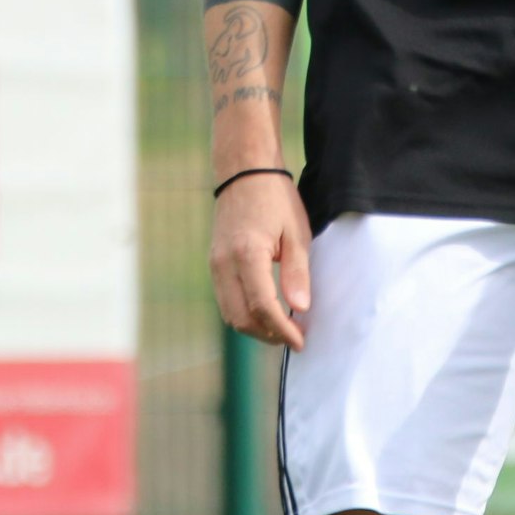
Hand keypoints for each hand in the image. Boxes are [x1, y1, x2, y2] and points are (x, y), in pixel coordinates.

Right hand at [209, 173, 311, 347]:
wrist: (245, 172)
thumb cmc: (276, 198)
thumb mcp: (297, 232)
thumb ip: (297, 272)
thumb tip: (299, 309)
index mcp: (247, 255)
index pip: (262, 307)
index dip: (281, 330)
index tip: (300, 341)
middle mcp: (224, 265)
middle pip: (241, 318)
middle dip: (267, 335)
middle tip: (294, 338)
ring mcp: (215, 265)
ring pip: (229, 313)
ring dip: (254, 328)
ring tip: (282, 329)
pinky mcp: (214, 264)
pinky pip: (226, 299)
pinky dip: (244, 313)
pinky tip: (265, 312)